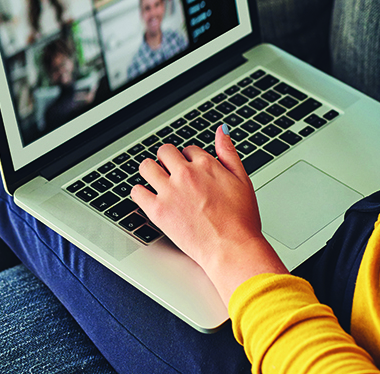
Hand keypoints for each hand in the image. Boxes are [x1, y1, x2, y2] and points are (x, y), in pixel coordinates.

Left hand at [132, 127, 287, 304]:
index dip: (189, 159)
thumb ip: (229, 152)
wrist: (231, 248)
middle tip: (172, 173)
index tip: (191, 170)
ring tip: (157, 181)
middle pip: (165, 152)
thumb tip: (222, 130)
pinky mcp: (158, 211)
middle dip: (168, 160)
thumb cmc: (241, 219)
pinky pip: (137, 192)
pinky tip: (148, 197)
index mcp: (206, 164)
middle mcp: (186, 174)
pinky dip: (140, 192)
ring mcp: (170, 192)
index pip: (188, 149)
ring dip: (151, 170)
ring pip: (147, 166)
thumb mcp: (242, 179)